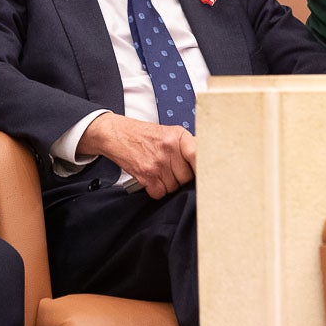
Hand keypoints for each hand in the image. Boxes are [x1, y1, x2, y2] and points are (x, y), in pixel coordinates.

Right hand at [78, 113, 195, 197]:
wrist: (117, 134)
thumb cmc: (144, 135)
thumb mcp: (169, 132)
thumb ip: (186, 146)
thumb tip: (206, 164)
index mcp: (178, 136)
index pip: (199, 156)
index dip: (204, 169)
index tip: (208, 177)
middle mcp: (169, 148)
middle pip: (188, 177)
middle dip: (182, 177)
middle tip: (172, 169)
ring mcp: (157, 163)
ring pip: (174, 187)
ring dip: (169, 184)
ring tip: (160, 171)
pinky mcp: (146, 176)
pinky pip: (160, 193)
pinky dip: (157, 189)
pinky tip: (152, 178)